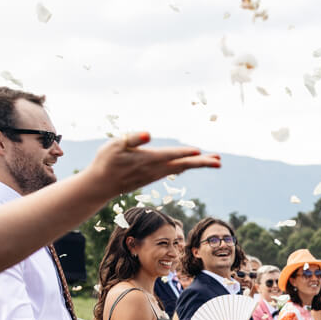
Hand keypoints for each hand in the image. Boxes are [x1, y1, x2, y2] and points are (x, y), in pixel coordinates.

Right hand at [83, 131, 221, 197]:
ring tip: (215, 160)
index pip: (171, 155)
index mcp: (149, 159)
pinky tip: (192, 163)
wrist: (101, 185)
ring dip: (198, 164)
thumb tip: (148, 133)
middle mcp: (156, 169)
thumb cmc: (106, 162)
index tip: (200, 151)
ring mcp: (156, 174)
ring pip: (182, 168)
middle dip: (202, 163)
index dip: (185, 153)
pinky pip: (175, 170)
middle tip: (219, 161)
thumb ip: (133, 139)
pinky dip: (186, 166)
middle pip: (183, 165)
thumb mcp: (115, 145)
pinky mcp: (153, 176)